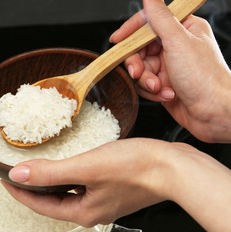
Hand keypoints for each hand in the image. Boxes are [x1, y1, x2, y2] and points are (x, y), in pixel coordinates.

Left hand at [3, 138, 175, 226]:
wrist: (173, 167)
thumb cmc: (136, 168)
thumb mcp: (86, 167)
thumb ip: (50, 173)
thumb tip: (18, 175)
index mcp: (82, 212)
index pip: (39, 205)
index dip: (19, 191)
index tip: (4, 178)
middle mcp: (90, 210)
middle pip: (51, 200)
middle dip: (32, 187)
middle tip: (16, 173)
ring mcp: (102, 200)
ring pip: (66, 192)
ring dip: (49, 181)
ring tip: (36, 167)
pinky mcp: (111, 189)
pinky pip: (80, 185)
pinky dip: (67, 176)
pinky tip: (66, 165)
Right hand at [109, 0, 230, 142]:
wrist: (214, 113)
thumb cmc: (205, 78)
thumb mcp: (178, 42)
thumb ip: (160, 19)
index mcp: (183, 30)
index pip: (149, 23)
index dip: (131, 32)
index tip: (117, 39)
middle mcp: (175, 47)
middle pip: (140, 49)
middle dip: (138, 64)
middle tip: (138, 73)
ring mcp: (169, 67)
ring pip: (140, 69)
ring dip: (146, 80)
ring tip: (159, 87)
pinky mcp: (165, 84)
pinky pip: (145, 85)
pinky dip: (152, 91)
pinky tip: (166, 95)